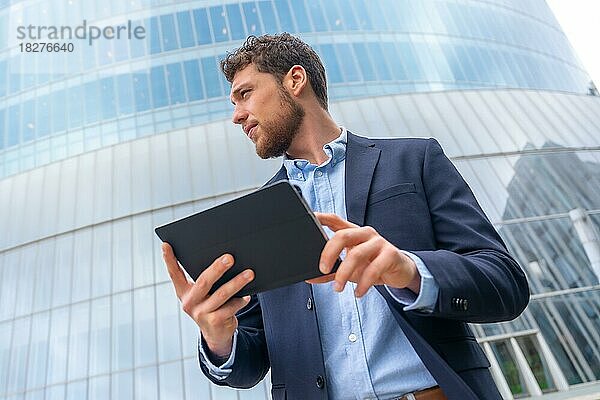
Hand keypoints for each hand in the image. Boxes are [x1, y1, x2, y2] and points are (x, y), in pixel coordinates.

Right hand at [162, 242, 253, 356]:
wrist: (217, 333)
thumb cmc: (212, 304)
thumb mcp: (204, 293)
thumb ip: (208, 279)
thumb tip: (225, 258)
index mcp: (184, 292)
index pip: (174, 274)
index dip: (169, 260)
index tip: (166, 245)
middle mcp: (190, 302)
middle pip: (203, 282)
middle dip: (217, 268)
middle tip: (230, 258)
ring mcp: (201, 313)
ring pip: (221, 295)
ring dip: (236, 283)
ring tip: (249, 273)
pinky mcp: (214, 322)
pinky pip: (230, 308)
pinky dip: (240, 300)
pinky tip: (246, 296)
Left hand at [306, 213, 420, 297]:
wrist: (400, 271)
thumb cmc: (371, 265)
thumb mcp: (348, 268)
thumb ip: (329, 271)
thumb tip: (309, 278)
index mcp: (352, 232)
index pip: (335, 220)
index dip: (321, 218)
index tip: (309, 218)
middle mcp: (365, 233)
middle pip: (342, 235)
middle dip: (329, 253)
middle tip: (322, 269)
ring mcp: (378, 242)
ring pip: (356, 254)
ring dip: (344, 273)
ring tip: (338, 288)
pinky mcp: (390, 254)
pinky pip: (373, 269)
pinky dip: (363, 283)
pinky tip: (358, 292)